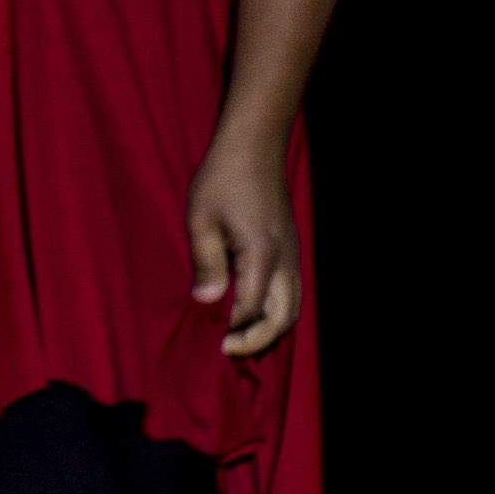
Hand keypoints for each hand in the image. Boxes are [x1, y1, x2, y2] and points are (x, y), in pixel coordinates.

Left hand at [186, 121, 302, 357]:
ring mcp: (292, 254)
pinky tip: (251, 311)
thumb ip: (206, 263)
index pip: (253, 309)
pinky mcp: (290, 248)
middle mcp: (285, 259)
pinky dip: (276, 310)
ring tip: (239, 335)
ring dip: (270, 327)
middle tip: (229, 348)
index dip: (235, 331)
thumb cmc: (223, 177)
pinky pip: (291, 291)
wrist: (255, 145)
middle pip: (284, 317)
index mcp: (262, 255)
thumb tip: (207, 303)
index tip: (214, 345)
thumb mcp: (201, 219)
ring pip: (292, 306)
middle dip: (258, 338)